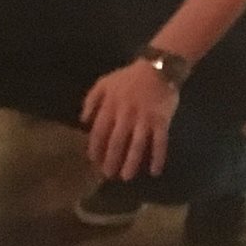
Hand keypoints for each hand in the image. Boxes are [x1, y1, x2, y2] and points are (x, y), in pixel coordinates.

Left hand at [82, 58, 178, 179]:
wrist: (157, 69)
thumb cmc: (128, 77)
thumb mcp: (104, 83)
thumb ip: (91, 100)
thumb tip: (83, 121)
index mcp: (111, 105)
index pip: (99, 130)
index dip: (95, 147)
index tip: (93, 161)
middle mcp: (126, 114)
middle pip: (116, 141)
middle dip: (111, 159)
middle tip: (108, 175)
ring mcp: (145, 118)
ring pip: (137, 145)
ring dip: (131, 162)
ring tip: (126, 177)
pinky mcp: (162, 121)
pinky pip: (160, 142)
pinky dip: (158, 157)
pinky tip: (155, 171)